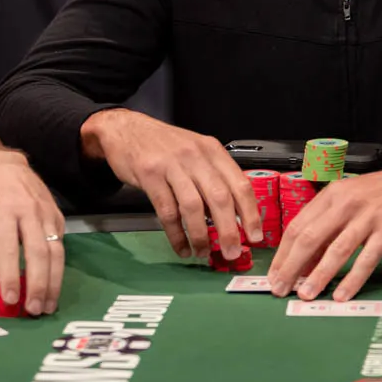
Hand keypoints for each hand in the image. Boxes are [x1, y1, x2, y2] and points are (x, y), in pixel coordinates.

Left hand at [0, 148, 64, 316]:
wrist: (3, 166)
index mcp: (3, 211)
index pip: (10, 248)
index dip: (12, 275)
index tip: (12, 301)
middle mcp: (29, 211)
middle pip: (39, 251)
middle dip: (39, 283)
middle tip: (35, 311)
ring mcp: (48, 212)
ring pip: (56, 250)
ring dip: (55, 281)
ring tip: (49, 306)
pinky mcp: (59, 215)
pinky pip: (61, 244)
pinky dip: (58, 268)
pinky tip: (53, 286)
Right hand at [81, 110, 261, 259]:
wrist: (126, 128)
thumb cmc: (164, 144)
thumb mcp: (195, 151)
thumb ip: (212, 177)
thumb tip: (230, 215)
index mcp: (212, 150)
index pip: (240, 183)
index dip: (250, 212)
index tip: (255, 235)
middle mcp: (195, 155)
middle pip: (219, 197)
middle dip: (229, 230)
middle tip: (232, 252)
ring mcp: (172, 165)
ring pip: (194, 206)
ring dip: (201, 235)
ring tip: (203, 253)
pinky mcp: (150, 175)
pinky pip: (167, 211)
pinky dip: (176, 234)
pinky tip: (181, 246)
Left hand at [267, 158, 381, 301]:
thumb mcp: (352, 199)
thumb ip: (329, 224)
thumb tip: (306, 260)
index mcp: (332, 194)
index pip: (298, 225)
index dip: (283, 253)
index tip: (274, 275)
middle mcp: (346, 203)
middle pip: (310, 237)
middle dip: (291, 266)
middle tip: (280, 289)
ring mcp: (368, 217)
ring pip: (336, 250)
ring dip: (318, 275)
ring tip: (305, 295)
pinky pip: (366, 259)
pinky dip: (352, 279)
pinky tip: (341, 295)